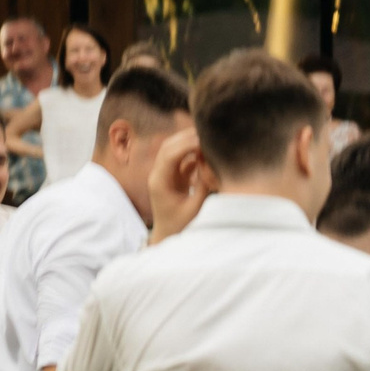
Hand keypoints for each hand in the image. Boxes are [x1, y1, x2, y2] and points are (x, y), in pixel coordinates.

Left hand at [147, 128, 211, 242]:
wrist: (169, 236)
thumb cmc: (181, 226)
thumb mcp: (195, 208)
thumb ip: (203, 185)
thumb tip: (211, 164)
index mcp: (159, 181)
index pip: (170, 154)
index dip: (187, 144)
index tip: (205, 140)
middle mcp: (158, 174)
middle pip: (169, 146)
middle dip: (188, 137)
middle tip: (209, 133)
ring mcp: (164, 174)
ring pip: (174, 149)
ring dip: (190, 142)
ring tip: (209, 139)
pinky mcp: (173, 177)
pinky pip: (182, 159)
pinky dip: (194, 153)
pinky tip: (207, 151)